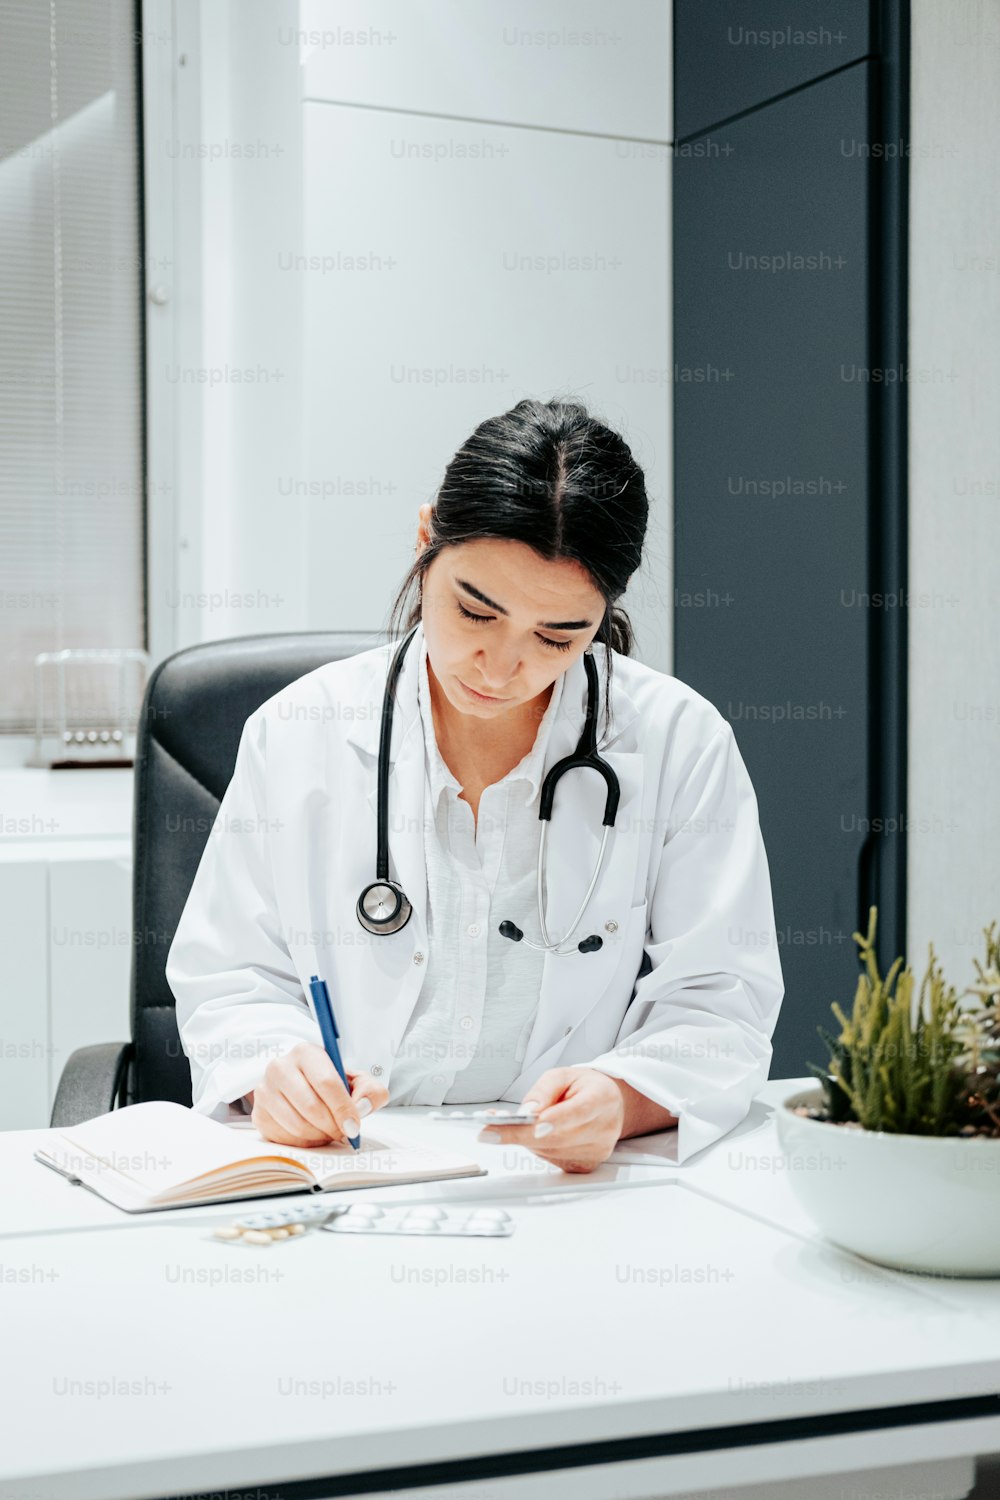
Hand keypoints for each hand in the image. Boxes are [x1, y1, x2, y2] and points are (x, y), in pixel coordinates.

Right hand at [248, 1043, 388, 1146]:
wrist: (302, 1086)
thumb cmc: (331, 1084)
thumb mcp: (356, 1081)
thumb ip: (370, 1091)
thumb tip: (362, 1106)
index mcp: (306, 1052)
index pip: (326, 1082)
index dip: (343, 1108)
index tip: (354, 1126)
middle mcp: (280, 1067)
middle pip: (311, 1107)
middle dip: (332, 1126)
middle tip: (343, 1132)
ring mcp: (264, 1090)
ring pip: (297, 1125)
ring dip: (319, 1136)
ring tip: (329, 1131)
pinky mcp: (258, 1113)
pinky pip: (284, 1138)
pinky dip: (303, 1142)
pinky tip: (312, 1134)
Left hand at [478, 1068, 627, 1172]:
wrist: (608, 1105)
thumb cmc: (583, 1088)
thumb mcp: (562, 1075)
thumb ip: (543, 1091)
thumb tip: (526, 1112)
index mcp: (601, 1099)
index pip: (578, 1112)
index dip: (555, 1120)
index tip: (532, 1124)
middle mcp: (603, 1129)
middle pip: (558, 1137)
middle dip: (520, 1133)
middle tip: (489, 1129)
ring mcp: (596, 1151)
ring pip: (550, 1150)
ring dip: (525, 1139)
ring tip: (507, 1126)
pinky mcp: (585, 1165)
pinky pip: (551, 1159)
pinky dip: (536, 1147)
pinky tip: (532, 1134)